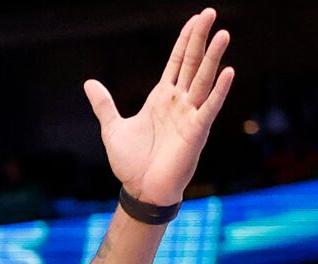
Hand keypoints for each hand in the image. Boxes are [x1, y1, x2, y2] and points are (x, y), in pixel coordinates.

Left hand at [85, 8, 232, 206]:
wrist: (141, 191)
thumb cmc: (131, 164)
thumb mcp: (113, 129)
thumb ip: (104, 105)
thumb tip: (89, 83)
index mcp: (161, 98)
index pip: (177, 61)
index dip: (185, 40)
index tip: (196, 18)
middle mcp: (179, 102)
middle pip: (192, 63)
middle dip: (200, 38)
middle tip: (210, 13)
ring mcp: (190, 115)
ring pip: (203, 80)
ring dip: (213, 57)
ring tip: (223, 34)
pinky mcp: (196, 132)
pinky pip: (209, 107)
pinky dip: (218, 91)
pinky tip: (228, 71)